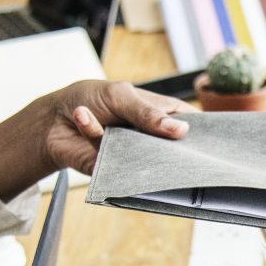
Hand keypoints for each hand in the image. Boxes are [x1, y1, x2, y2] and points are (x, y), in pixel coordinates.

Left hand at [0, 80, 192, 200]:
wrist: (53, 120)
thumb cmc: (91, 99)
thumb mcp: (120, 95)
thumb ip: (149, 112)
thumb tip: (182, 131)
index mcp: (159, 114)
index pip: (188, 123)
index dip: (201, 131)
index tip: (211, 139)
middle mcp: (150, 138)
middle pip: (174, 149)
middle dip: (175, 149)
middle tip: (171, 139)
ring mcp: (134, 155)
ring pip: (148, 161)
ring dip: (133, 145)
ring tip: (117, 128)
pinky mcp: (114, 169)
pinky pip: (113, 161)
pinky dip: (94, 132)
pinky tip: (82, 115)